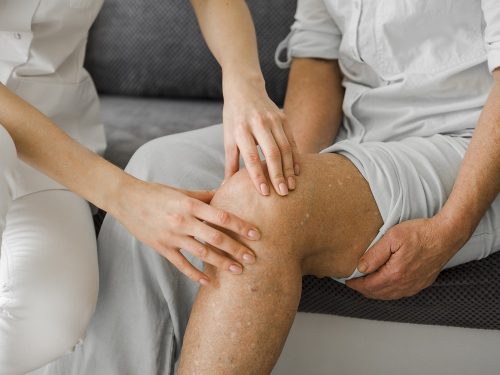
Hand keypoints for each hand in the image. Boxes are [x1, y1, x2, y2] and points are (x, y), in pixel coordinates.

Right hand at [113, 178, 260, 284]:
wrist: (126, 199)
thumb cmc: (156, 193)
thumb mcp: (182, 192)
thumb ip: (205, 196)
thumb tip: (227, 191)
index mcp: (190, 205)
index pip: (221, 216)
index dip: (240, 226)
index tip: (256, 234)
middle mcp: (183, 221)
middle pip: (215, 238)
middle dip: (236, 249)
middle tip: (253, 258)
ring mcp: (172, 236)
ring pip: (202, 254)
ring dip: (222, 263)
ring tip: (238, 271)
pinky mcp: (162, 247)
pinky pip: (182, 264)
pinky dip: (195, 275)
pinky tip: (209, 282)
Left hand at [222, 74, 299, 195]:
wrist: (245, 88)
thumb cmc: (234, 117)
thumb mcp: (228, 136)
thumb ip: (230, 161)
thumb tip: (225, 186)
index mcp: (241, 130)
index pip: (251, 156)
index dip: (258, 175)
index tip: (264, 192)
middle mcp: (258, 124)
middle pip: (272, 153)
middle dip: (278, 174)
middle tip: (283, 193)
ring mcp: (273, 119)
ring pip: (285, 148)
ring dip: (289, 169)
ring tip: (291, 186)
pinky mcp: (283, 118)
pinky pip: (292, 140)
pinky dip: (295, 157)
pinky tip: (297, 171)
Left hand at [346, 215, 467, 299]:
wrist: (446, 235)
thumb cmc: (421, 233)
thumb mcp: (392, 238)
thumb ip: (374, 254)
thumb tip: (360, 268)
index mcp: (395, 274)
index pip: (369, 285)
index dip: (355, 284)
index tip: (347, 280)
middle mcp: (405, 284)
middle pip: (378, 293)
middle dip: (364, 290)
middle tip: (354, 283)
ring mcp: (415, 285)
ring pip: (389, 295)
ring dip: (376, 292)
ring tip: (366, 285)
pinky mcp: (422, 283)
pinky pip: (401, 293)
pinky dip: (389, 292)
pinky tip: (386, 285)